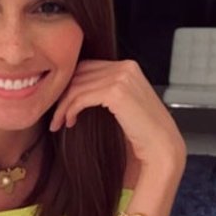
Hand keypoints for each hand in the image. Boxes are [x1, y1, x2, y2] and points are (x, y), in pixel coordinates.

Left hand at [50, 59, 185, 171]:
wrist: (161, 148)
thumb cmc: (142, 133)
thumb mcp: (122, 106)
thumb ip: (104, 92)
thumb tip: (74, 91)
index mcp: (128, 67)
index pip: (87, 67)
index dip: (69, 85)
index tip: (60, 103)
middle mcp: (125, 67)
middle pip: (79, 74)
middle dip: (62, 95)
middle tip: (55, 116)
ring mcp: (122, 77)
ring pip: (76, 87)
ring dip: (62, 106)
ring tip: (58, 123)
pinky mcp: (116, 92)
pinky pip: (80, 97)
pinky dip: (70, 110)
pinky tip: (69, 122)